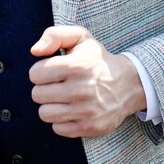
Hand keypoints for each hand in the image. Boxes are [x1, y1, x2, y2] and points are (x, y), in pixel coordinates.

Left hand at [29, 26, 145, 138]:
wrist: (129, 84)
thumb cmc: (98, 60)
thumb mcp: (80, 37)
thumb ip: (55, 35)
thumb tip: (35, 51)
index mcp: (77, 66)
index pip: (35, 74)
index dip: (40, 71)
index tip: (52, 71)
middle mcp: (81, 89)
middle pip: (37, 95)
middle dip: (44, 88)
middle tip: (59, 84)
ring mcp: (86, 111)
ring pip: (44, 113)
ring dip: (51, 105)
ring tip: (64, 98)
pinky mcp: (89, 127)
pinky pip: (57, 128)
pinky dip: (61, 120)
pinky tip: (72, 110)